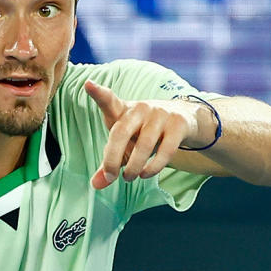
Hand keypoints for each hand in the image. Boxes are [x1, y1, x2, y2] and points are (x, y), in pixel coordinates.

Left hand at [84, 80, 199, 189]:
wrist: (182, 119)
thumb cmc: (144, 132)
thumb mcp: (125, 145)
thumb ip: (109, 164)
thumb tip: (96, 185)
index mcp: (122, 110)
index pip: (108, 100)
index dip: (98, 93)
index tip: (88, 84)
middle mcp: (140, 109)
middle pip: (121, 132)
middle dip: (112, 158)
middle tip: (111, 176)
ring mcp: (160, 115)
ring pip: (144, 145)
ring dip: (134, 167)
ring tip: (129, 177)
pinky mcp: (178, 125)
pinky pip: (165, 151)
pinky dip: (153, 167)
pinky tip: (146, 174)